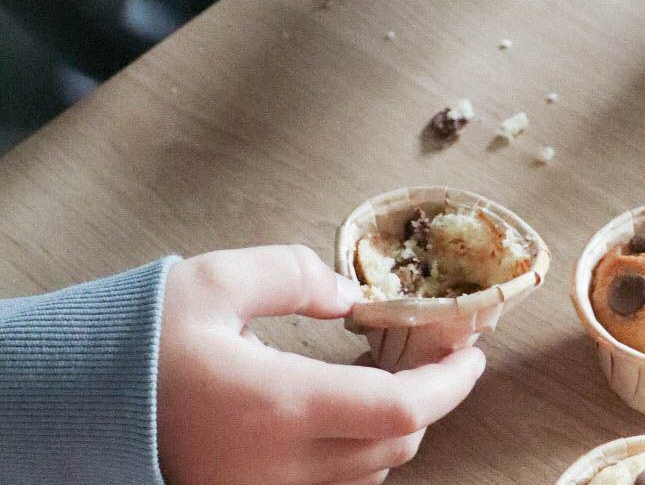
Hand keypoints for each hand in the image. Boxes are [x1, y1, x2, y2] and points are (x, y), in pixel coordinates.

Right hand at [157, 244, 485, 484]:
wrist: (76, 409)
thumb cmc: (141, 344)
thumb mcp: (215, 282)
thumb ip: (294, 275)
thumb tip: (349, 294)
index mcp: (280, 407)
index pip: (400, 412)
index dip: (451, 384)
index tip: (473, 350)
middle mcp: (281, 466)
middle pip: (395, 446)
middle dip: (433, 397)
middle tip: (437, 346)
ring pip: (368, 471)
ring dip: (398, 421)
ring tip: (399, 365)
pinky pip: (332, 483)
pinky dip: (361, 445)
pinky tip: (353, 399)